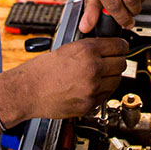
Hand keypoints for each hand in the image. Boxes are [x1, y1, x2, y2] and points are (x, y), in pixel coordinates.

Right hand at [13, 38, 129, 118]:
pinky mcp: (90, 104)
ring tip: (99, 75)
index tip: (122, 48)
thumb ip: (90, 47)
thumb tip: (107, 47)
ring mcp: (93, 88)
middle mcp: (93, 68)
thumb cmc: (42, 70)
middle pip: (122, 63)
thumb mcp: (68, 49)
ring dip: (111, 77)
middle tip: (111, 61)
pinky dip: (103, 90)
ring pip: (117, 80)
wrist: (29, 91)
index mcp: (87, 51)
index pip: (120, 45)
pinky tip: (91, 86)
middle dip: (117, 61)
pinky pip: (107, 95)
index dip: (122, 46)